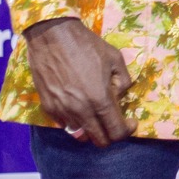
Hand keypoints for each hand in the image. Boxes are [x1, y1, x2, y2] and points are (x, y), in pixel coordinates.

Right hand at [25, 17, 135, 146]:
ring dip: (91, 127)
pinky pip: (64, 124)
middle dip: (110, 134)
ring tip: (94, 111)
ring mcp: (62, 111)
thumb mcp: (115, 58)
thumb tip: (120, 95)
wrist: (52, 37)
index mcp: (100, 100)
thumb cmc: (87, 45)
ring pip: (80, 134)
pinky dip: (74, 120)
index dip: (127, 130)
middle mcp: (81, 111)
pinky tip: (78, 105)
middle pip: (98, 141)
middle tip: (113, 121)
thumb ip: (123, 81)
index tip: (130, 122)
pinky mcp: (48, 108)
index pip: (116, 132)